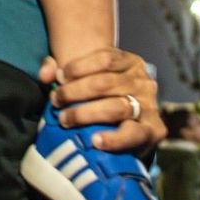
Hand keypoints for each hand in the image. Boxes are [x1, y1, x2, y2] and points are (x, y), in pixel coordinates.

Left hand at [40, 49, 164, 154]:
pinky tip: (95, 140)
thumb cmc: (103, 97)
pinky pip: (133, 134)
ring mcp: (150, 106)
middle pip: (105, 83)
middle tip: (56, 101)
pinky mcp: (154, 130)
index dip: (78, 67)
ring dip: (85, 114)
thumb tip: (46, 74)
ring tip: (65, 119)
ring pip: (116, 107)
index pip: (105, 58)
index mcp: (130, 63)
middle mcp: (143, 82)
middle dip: (74, 92)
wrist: (130, 125)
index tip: (59, 77)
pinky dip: (114, 138)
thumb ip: (61, 70)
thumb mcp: (86, 77)